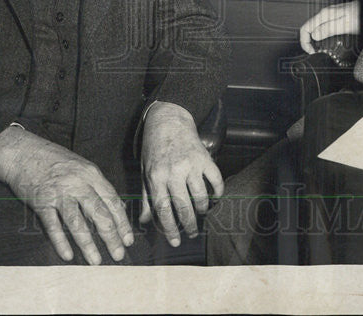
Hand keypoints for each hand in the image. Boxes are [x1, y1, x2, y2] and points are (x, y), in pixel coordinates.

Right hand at [0, 126, 133, 264]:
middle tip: (118, 255)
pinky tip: (68, 255)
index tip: (128, 239)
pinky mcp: (41, 201)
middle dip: (111, 236)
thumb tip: (117, 207)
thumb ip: (98, 186)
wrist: (23, 152)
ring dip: (88, 244)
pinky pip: (52, 225)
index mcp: (91, 173)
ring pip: (77, 221)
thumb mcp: (82, 167)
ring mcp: (59, 192)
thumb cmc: (55, 160)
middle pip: (98, 212)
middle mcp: (77, 183)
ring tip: (96, 261)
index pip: (112, 200)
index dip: (122, 222)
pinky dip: (60, 241)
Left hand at [139, 101, 223, 246]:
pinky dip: (217, 192)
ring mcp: (191, 164)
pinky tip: (214, 198)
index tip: (175, 242)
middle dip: (188, 226)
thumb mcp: (145, 172)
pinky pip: (216, 180)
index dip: (170, 229)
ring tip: (200, 214)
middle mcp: (174, 172)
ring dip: (202, 210)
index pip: (163, 210)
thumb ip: (146, 198)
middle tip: (192, 234)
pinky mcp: (205, 158)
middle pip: (184, 207)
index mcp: (156, 177)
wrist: (168, 121)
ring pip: (201, 197)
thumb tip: (144, 221)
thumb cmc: (154, 148)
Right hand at [299, 0, 359, 53]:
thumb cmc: (360, 16)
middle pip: (308, 28)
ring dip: (313, 40)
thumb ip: (328, 29)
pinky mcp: (334, 18)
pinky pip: (322, 27)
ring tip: (318, 50)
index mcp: (324, 15)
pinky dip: (320, 36)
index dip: (304, 42)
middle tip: (314, 52)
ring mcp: (329, 16)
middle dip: (308, 42)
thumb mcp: (344, 25)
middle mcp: (325, 14)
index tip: (311, 51)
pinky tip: (325, 42)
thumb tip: (314, 36)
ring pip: (314, 28)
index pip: (305, 28)